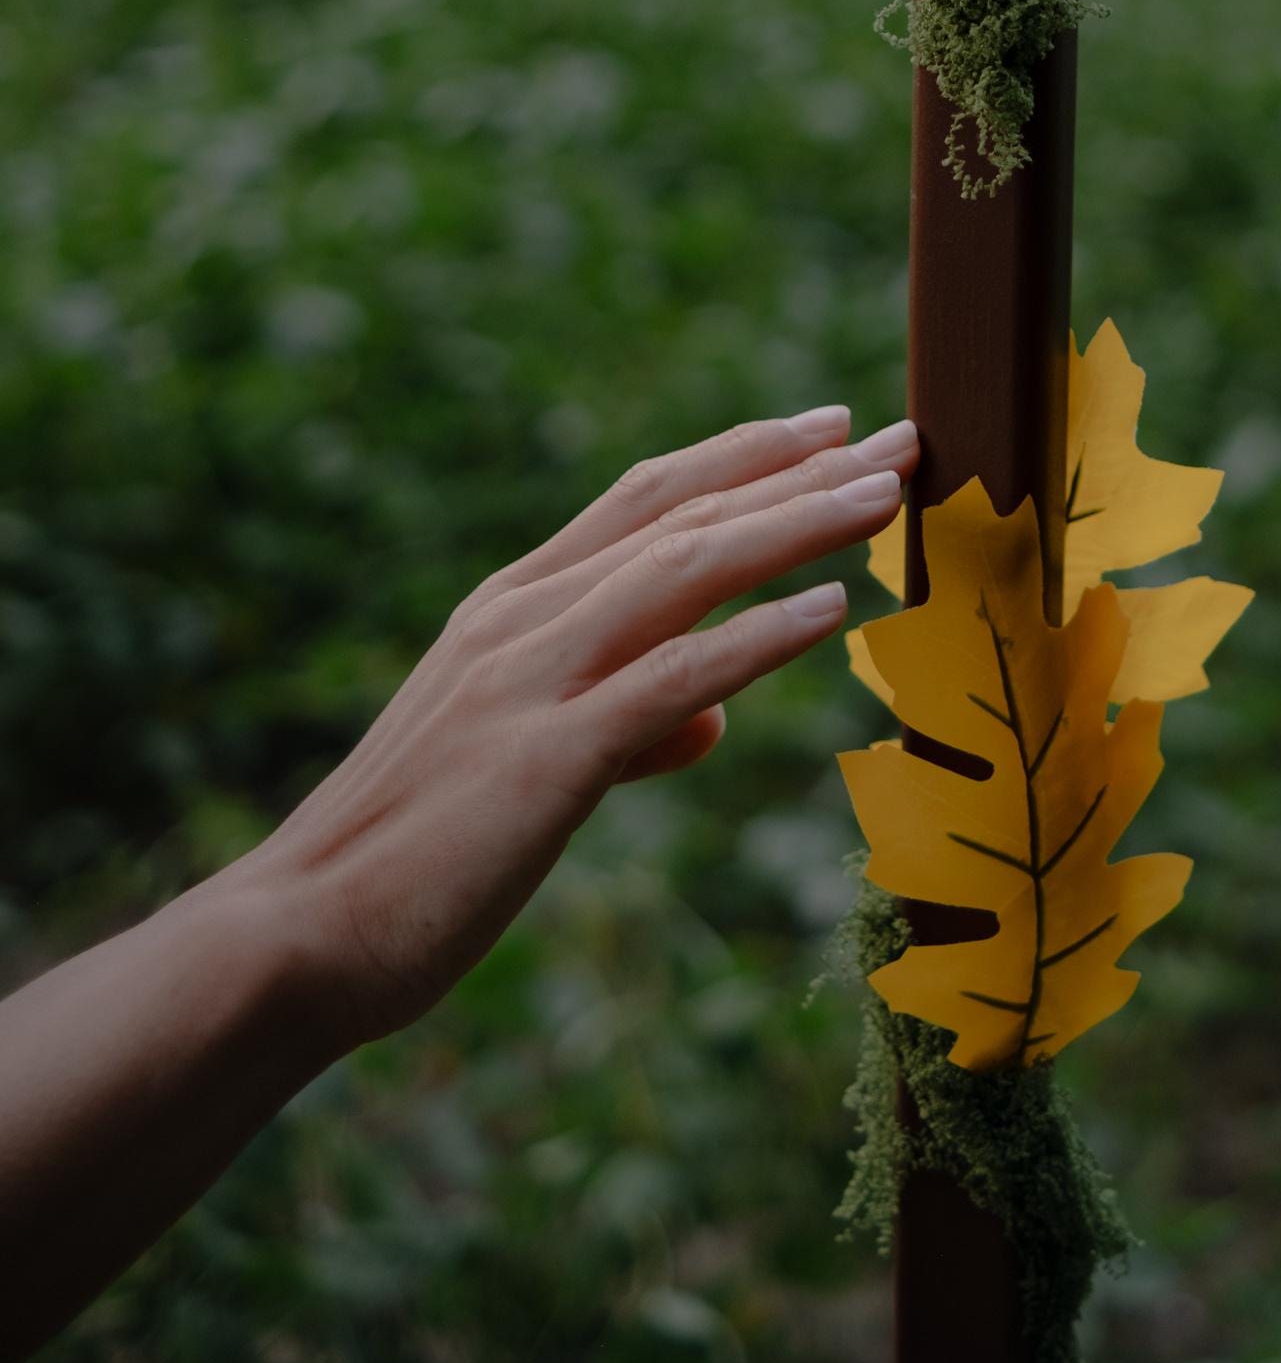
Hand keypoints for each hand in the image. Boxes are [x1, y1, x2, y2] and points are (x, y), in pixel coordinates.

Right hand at [234, 405, 915, 1043]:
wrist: (299, 936)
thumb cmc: (412, 861)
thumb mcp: (522, 769)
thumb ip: (622, 728)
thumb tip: (714, 715)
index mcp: (510, 610)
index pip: (644, 499)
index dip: (741, 456)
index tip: (830, 426)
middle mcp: (521, 620)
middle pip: (683, 515)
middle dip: (798, 471)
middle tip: (900, 439)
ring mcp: (530, 681)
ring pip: (685, 569)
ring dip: (795, 524)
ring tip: (884, 495)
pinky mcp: (545, 758)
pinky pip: (671, 676)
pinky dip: (758, 636)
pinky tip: (831, 610)